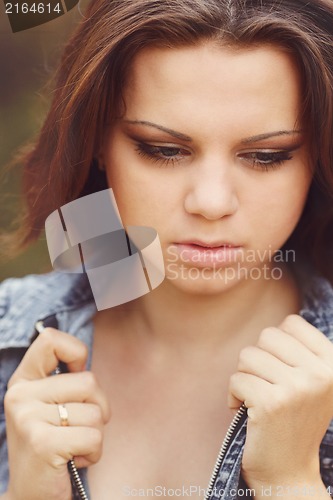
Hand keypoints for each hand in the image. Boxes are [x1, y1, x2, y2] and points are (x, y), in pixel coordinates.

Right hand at [4, 328, 109, 499]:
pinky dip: (94, 452)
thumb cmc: (51, 444)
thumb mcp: (49, 405)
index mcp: (23, 380)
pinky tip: (73, 459)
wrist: (31, 495)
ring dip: (95, 433)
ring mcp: (28, 418)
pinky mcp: (42, 443)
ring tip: (73, 445)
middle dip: (97, 407)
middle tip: (78, 427)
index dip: (76, 352)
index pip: (50, 339)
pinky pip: (94, 436)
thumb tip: (84, 356)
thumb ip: (63, 379)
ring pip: (95, 411)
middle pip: (89, 380)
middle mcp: (20, 395)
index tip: (77, 373)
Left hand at [228, 315, 332, 492]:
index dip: (277, 344)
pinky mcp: (271, 404)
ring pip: (247, 356)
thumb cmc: (295, 419)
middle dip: (258, 359)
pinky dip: (234, 395)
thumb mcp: (314, 381)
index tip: (281, 369)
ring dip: (245, 377)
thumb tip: (282, 324)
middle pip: (267, 336)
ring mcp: (297, 388)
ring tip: (257, 398)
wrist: (289, 472)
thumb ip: (302, 351)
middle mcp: (320, 374)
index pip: (292, 323)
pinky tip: (246, 411)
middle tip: (266, 385)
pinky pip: (236, 379)